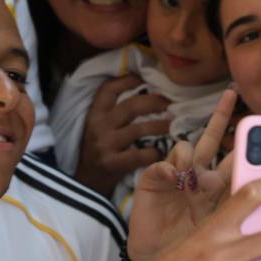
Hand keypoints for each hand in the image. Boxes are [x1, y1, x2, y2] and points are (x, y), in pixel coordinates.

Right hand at [73, 74, 170, 195]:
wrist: (87, 183)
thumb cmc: (99, 151)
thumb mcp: (98, 127)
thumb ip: (113, 112)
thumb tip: (143, 90)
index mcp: (95, 114)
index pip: (109, 89)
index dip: (128, 80)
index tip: (146, 78)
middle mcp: (99, 126)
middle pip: (131, 106)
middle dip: (155, 101)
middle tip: (170, 103)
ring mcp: (105, 145)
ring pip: (139, 129)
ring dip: (160, 126)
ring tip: (173, 126)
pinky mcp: (113, 163)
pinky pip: (140, 154)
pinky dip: (154, 153)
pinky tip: (161, 152)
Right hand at [127, 89, 235, 260]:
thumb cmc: (193, 253)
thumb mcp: (223, 230)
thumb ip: (242, 209)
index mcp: (219, 190)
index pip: (237, 160)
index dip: (246, 141)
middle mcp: (198, 178)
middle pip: (212, 142)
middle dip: (220, 117)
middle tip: (230, 94)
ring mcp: (175, 178)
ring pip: (186, 148)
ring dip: (191, 156)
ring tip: (189, 176)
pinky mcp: (153, 181)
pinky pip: (162, 163)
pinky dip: (168, 166)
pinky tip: (172, 177)